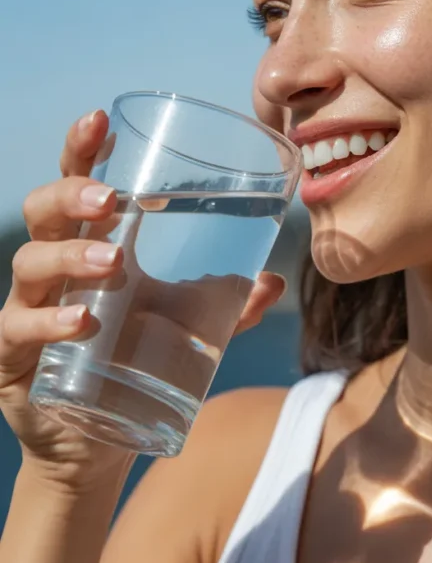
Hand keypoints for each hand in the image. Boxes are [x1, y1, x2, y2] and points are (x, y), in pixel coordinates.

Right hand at [0, 110, 284, 491]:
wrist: (98, 443)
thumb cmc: (133, 362)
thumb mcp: (183, 326)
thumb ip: (226, 303)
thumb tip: (274, 282)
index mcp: (89, 247)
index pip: (78, 186)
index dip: (82, 150)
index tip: (99, 120)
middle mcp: (53, 270)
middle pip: (44, 212)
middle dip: (72, 194)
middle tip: (111, 199)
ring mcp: (27, 309)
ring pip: (31, 263)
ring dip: (71, 256)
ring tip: (112, 263)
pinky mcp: (13, 356)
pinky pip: (19, 327)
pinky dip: (50, 320)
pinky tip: (82, 321)